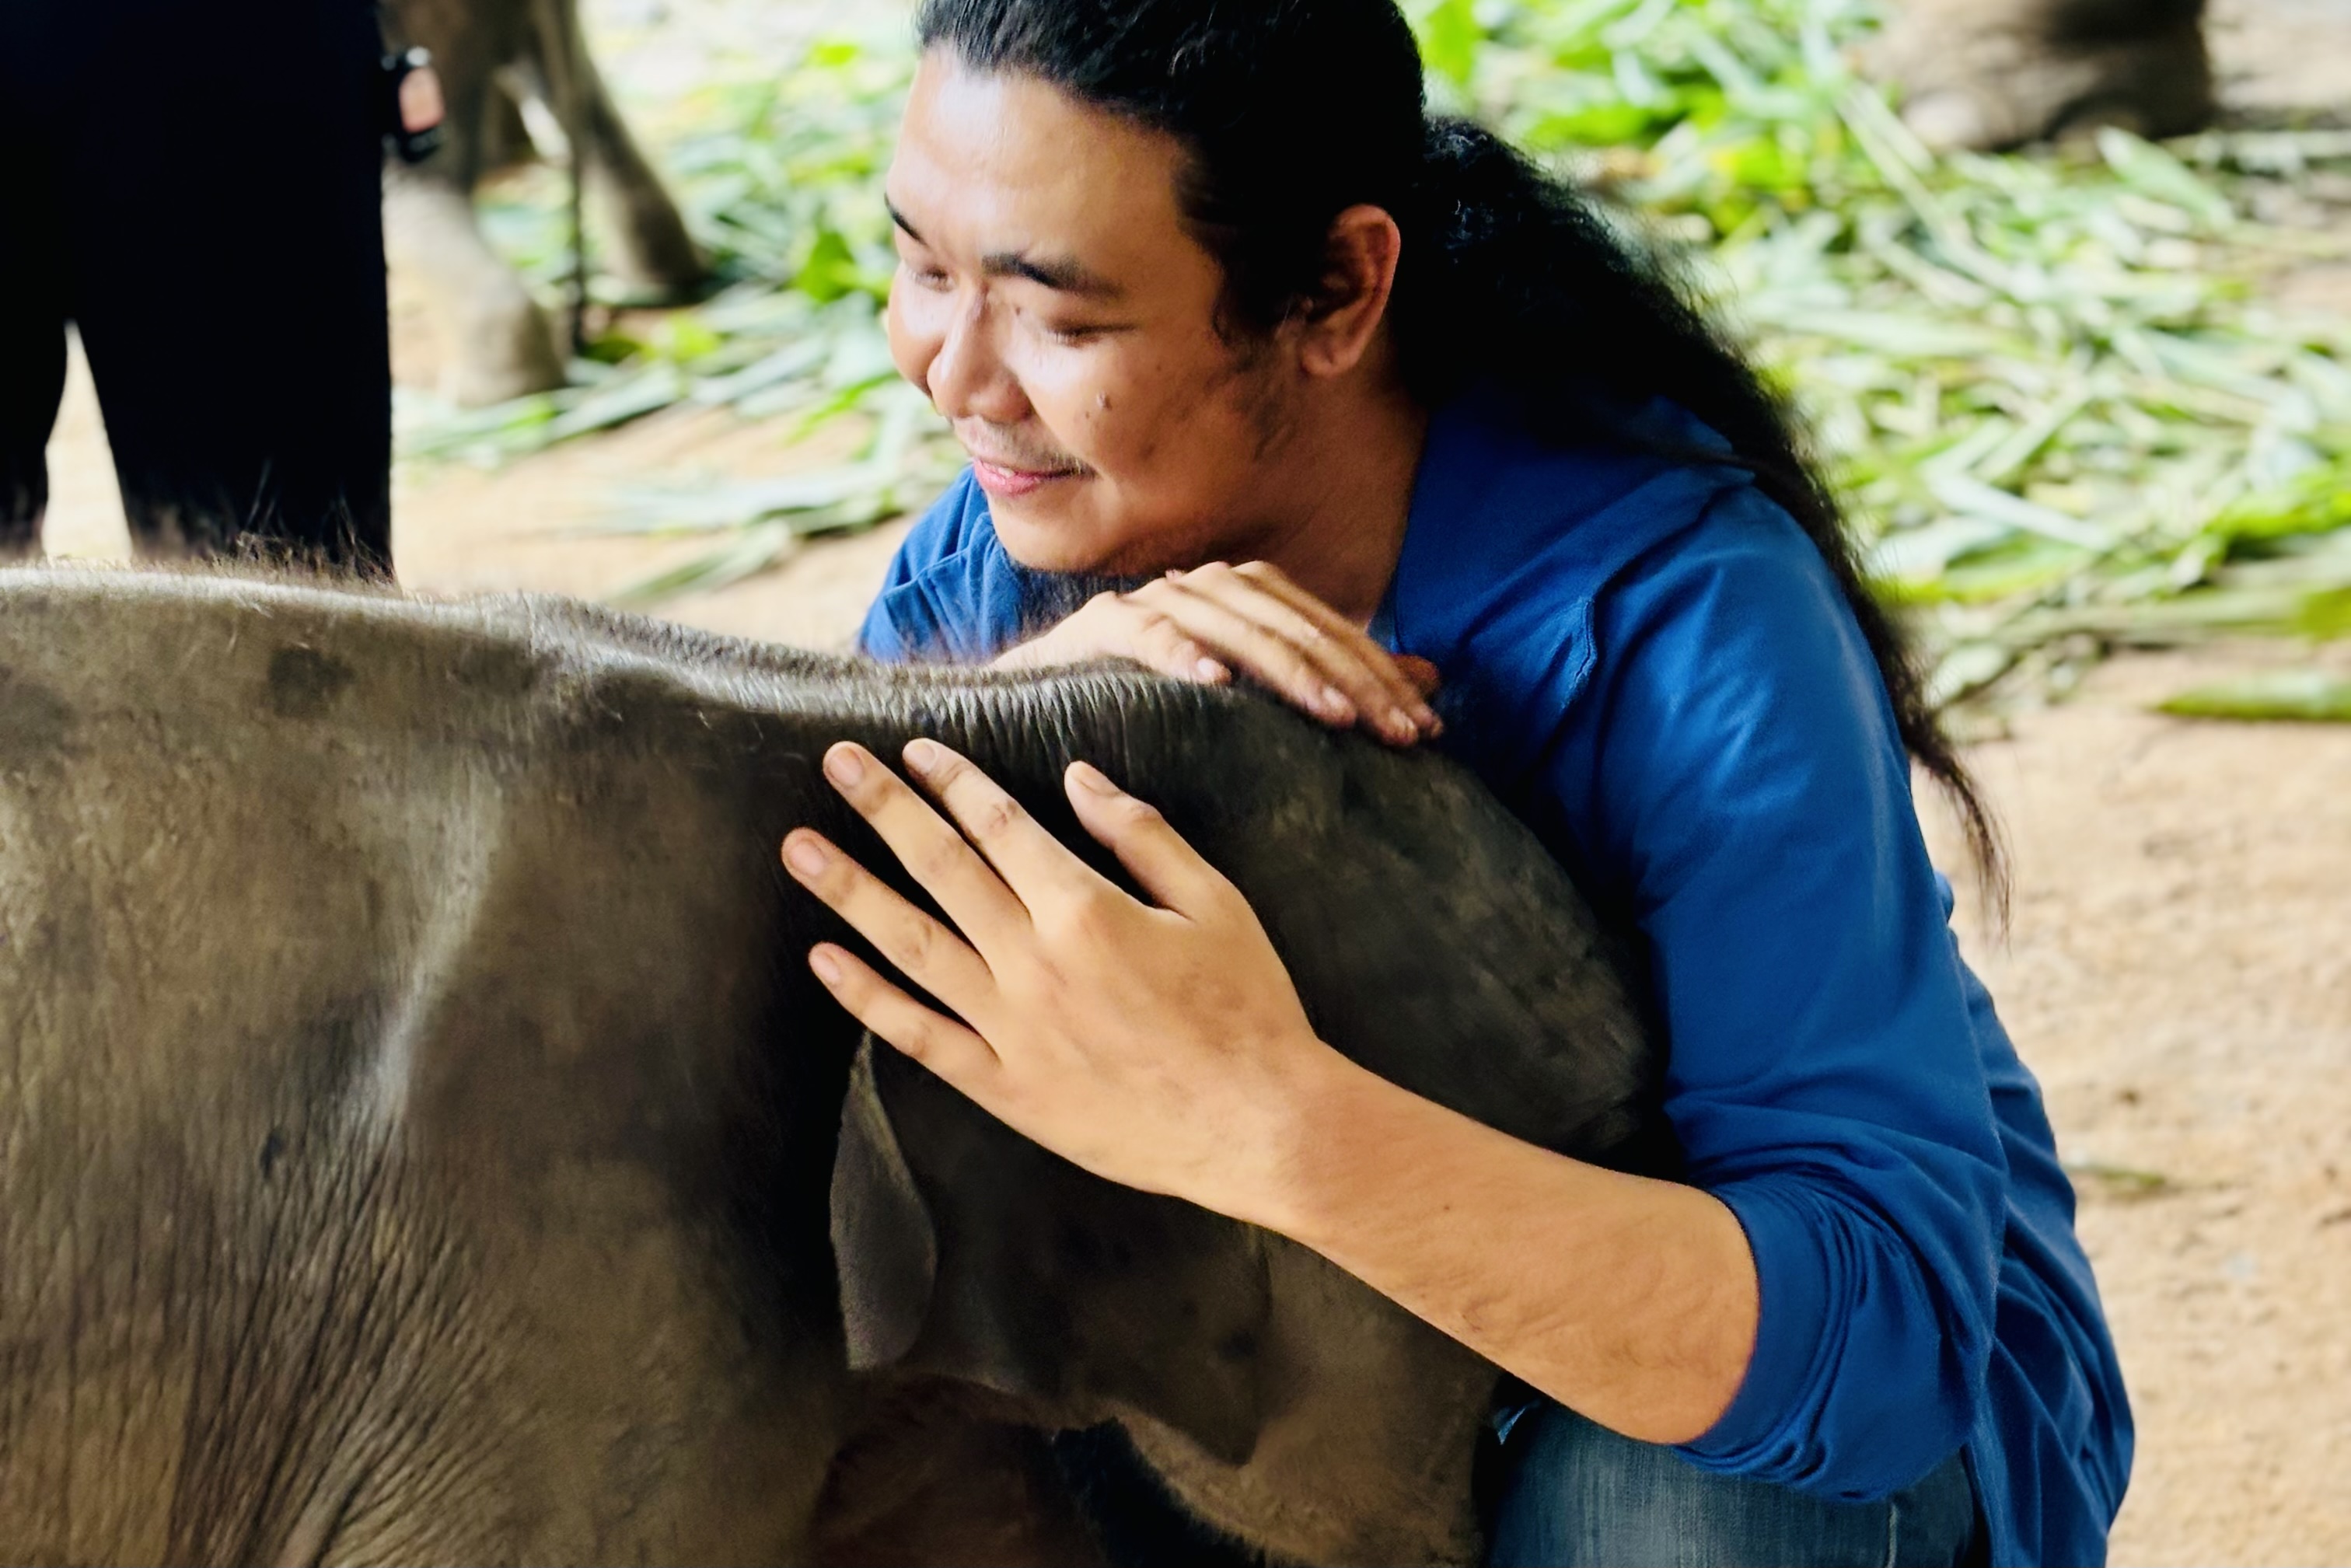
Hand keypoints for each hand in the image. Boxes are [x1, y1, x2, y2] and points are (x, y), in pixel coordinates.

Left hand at [781, 737, 1347, 1219]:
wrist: (1260, 1125)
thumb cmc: (1249, 1009)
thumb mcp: (1216, 902)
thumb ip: (1142, 836)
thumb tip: (1077, 778)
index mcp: (1087, 909)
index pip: (999, 825)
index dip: (952, 781)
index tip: (914, 749)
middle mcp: (1036, 963)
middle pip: (941, 867)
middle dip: (883, 808)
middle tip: (834, 763)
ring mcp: (1013, 1029)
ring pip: (912, 945)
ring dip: (850, 892)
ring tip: (799, 849)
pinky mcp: (1007, 1088)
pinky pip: (920, 1037)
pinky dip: (868, 999)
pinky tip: (825, 961)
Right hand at [994, 561, 1441, 745]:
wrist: (1043, 696)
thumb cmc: (1158, 700)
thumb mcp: (1256, 693)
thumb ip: (1334, 678)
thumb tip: (1432, 679)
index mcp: (1249, 596)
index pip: (1332, 629)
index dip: (1383, 676)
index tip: (1428, 729)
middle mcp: (1208, 587)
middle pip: (1296, 627)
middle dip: (1354, 681)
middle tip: (1399, 733)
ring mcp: (1154, 601)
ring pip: (1236, 627)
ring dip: (1286, 671)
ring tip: (1333, 715)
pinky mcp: (1101, 625)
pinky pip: (1147, 635)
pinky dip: (1179, 654)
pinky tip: (1214, 684)